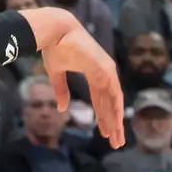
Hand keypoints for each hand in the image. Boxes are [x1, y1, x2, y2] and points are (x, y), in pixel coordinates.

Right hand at [37, 11, 125, 148]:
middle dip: (111, 123)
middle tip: (115, 142)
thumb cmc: (53, 47)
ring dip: (116, 121)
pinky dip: (116, 108)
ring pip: (114, 101)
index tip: (103, 132)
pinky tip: (118, 122)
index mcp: (93, 72)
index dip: (102, 116)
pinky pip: (114, 93)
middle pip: (110, 104)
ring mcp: (107, 70)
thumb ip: (61, 91)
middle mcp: (104, 73)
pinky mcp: (106, 68)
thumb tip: (62, 109)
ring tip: (117, 139)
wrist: (55, 30)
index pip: (100, 99)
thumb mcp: (56, 73)